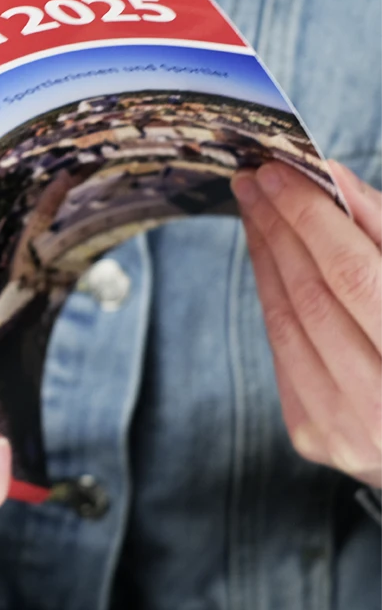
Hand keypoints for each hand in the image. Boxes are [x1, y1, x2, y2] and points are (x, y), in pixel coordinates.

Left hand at [231, 160, 381, 486]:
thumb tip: (331, 178)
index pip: (354, 274)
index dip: (310, 218)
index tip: (277, 173)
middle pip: (313, 296)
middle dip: (280, 229)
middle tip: (255, 181)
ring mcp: (347, 428)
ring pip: (288, 324)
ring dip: (266, 258)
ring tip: (257, 210)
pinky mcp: (315, 436)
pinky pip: (283, 352)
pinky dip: (273, 299)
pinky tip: (268, 259)